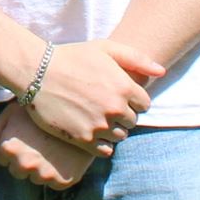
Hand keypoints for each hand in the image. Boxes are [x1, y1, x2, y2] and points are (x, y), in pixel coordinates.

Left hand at [0, 102, 95, 190]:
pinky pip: (53, 183)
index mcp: (9, 147)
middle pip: (16, 171)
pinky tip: (63, 155)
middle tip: (39, 141)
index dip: (12, 144)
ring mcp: (44, 174)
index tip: (26, 134)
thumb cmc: (40, 109)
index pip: (1, 157)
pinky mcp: (63, 181)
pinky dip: (57, 172)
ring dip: (40, 166)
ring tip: (52, 147)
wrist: (81, 112)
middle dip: (24, 158)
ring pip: (34, 178)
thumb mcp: (12, 112)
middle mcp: (25, 164)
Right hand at [25, 38, 163, 154]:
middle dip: (122, 115)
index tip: (117, 95)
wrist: (37, 72)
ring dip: (112, 130)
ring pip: (120, 136)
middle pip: (132, 122)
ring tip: (95, 117)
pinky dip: (101, 144)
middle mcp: (115, 108)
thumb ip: (137, 58)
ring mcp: (100, 125)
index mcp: (125, 87)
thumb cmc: (72, 56)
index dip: (132, 100)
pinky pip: (105, 151)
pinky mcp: (83, 139)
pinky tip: (90, 131)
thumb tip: (161, 72)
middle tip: (103, 106)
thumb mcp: (105, 48)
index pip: (145, 104)